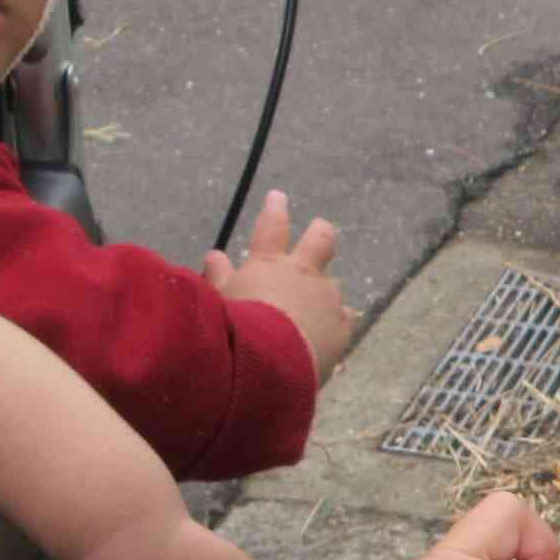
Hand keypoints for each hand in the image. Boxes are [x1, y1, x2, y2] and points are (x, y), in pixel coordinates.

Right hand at [206, 194, 355, 378]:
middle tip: (320, 226)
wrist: (269, 363)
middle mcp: (302, 274)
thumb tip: (213, 256)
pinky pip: (345, 317)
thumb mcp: (219, 300)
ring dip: (324, 290)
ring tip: (318, 304)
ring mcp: (326, 298)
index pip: (271, 228)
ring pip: (332, 284)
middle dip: (320, 231)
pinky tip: (334, 328)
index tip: (278, 196)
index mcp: (269, 264)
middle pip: (319, 240)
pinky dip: (338, 320)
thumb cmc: (236, 328)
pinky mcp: (342, 327)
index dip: (274, 210)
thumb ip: (218, 276)